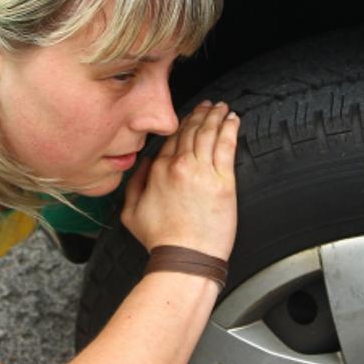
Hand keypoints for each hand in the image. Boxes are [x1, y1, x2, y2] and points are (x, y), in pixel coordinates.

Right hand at [120, 100, 238, 259]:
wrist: (185, 258)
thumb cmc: (161, 241)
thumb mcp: (131, 213)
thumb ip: (134, 184)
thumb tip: (142, 164)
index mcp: (157, 170)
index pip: (171, 140)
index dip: (181, 125)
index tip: (188, 117)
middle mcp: (179, 166)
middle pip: (191, 132)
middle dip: (200, 114)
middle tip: (208, 105)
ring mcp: (202, 171)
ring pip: (209, 134)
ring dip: (216, 116)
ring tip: (221, 107)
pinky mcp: (224, 181)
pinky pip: (226, 145)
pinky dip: (230, 129)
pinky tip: (233, 119)